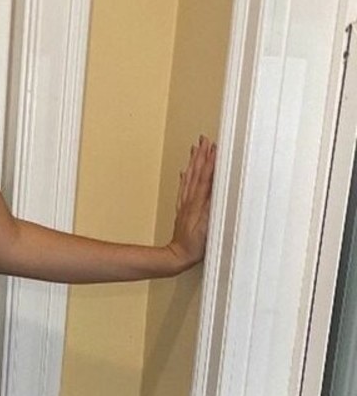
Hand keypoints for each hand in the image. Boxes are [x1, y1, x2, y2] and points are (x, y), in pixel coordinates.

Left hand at [167, 135, 215, 271]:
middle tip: (204, 139)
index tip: (215, 147)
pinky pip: (183, 188)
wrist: (178, 255)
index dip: (210, 162)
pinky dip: (185, 177)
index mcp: (198, 203)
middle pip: (196, 173)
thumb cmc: (194, 245)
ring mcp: (185, 204)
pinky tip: (186, 171)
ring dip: (194, 162)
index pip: (206, 177)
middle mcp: (190, 200)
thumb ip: (211, 207)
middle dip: (201, 155)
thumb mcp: (208, 226)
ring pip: (189, 177)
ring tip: (196, 148)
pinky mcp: (182, 210)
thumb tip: (216, 189)